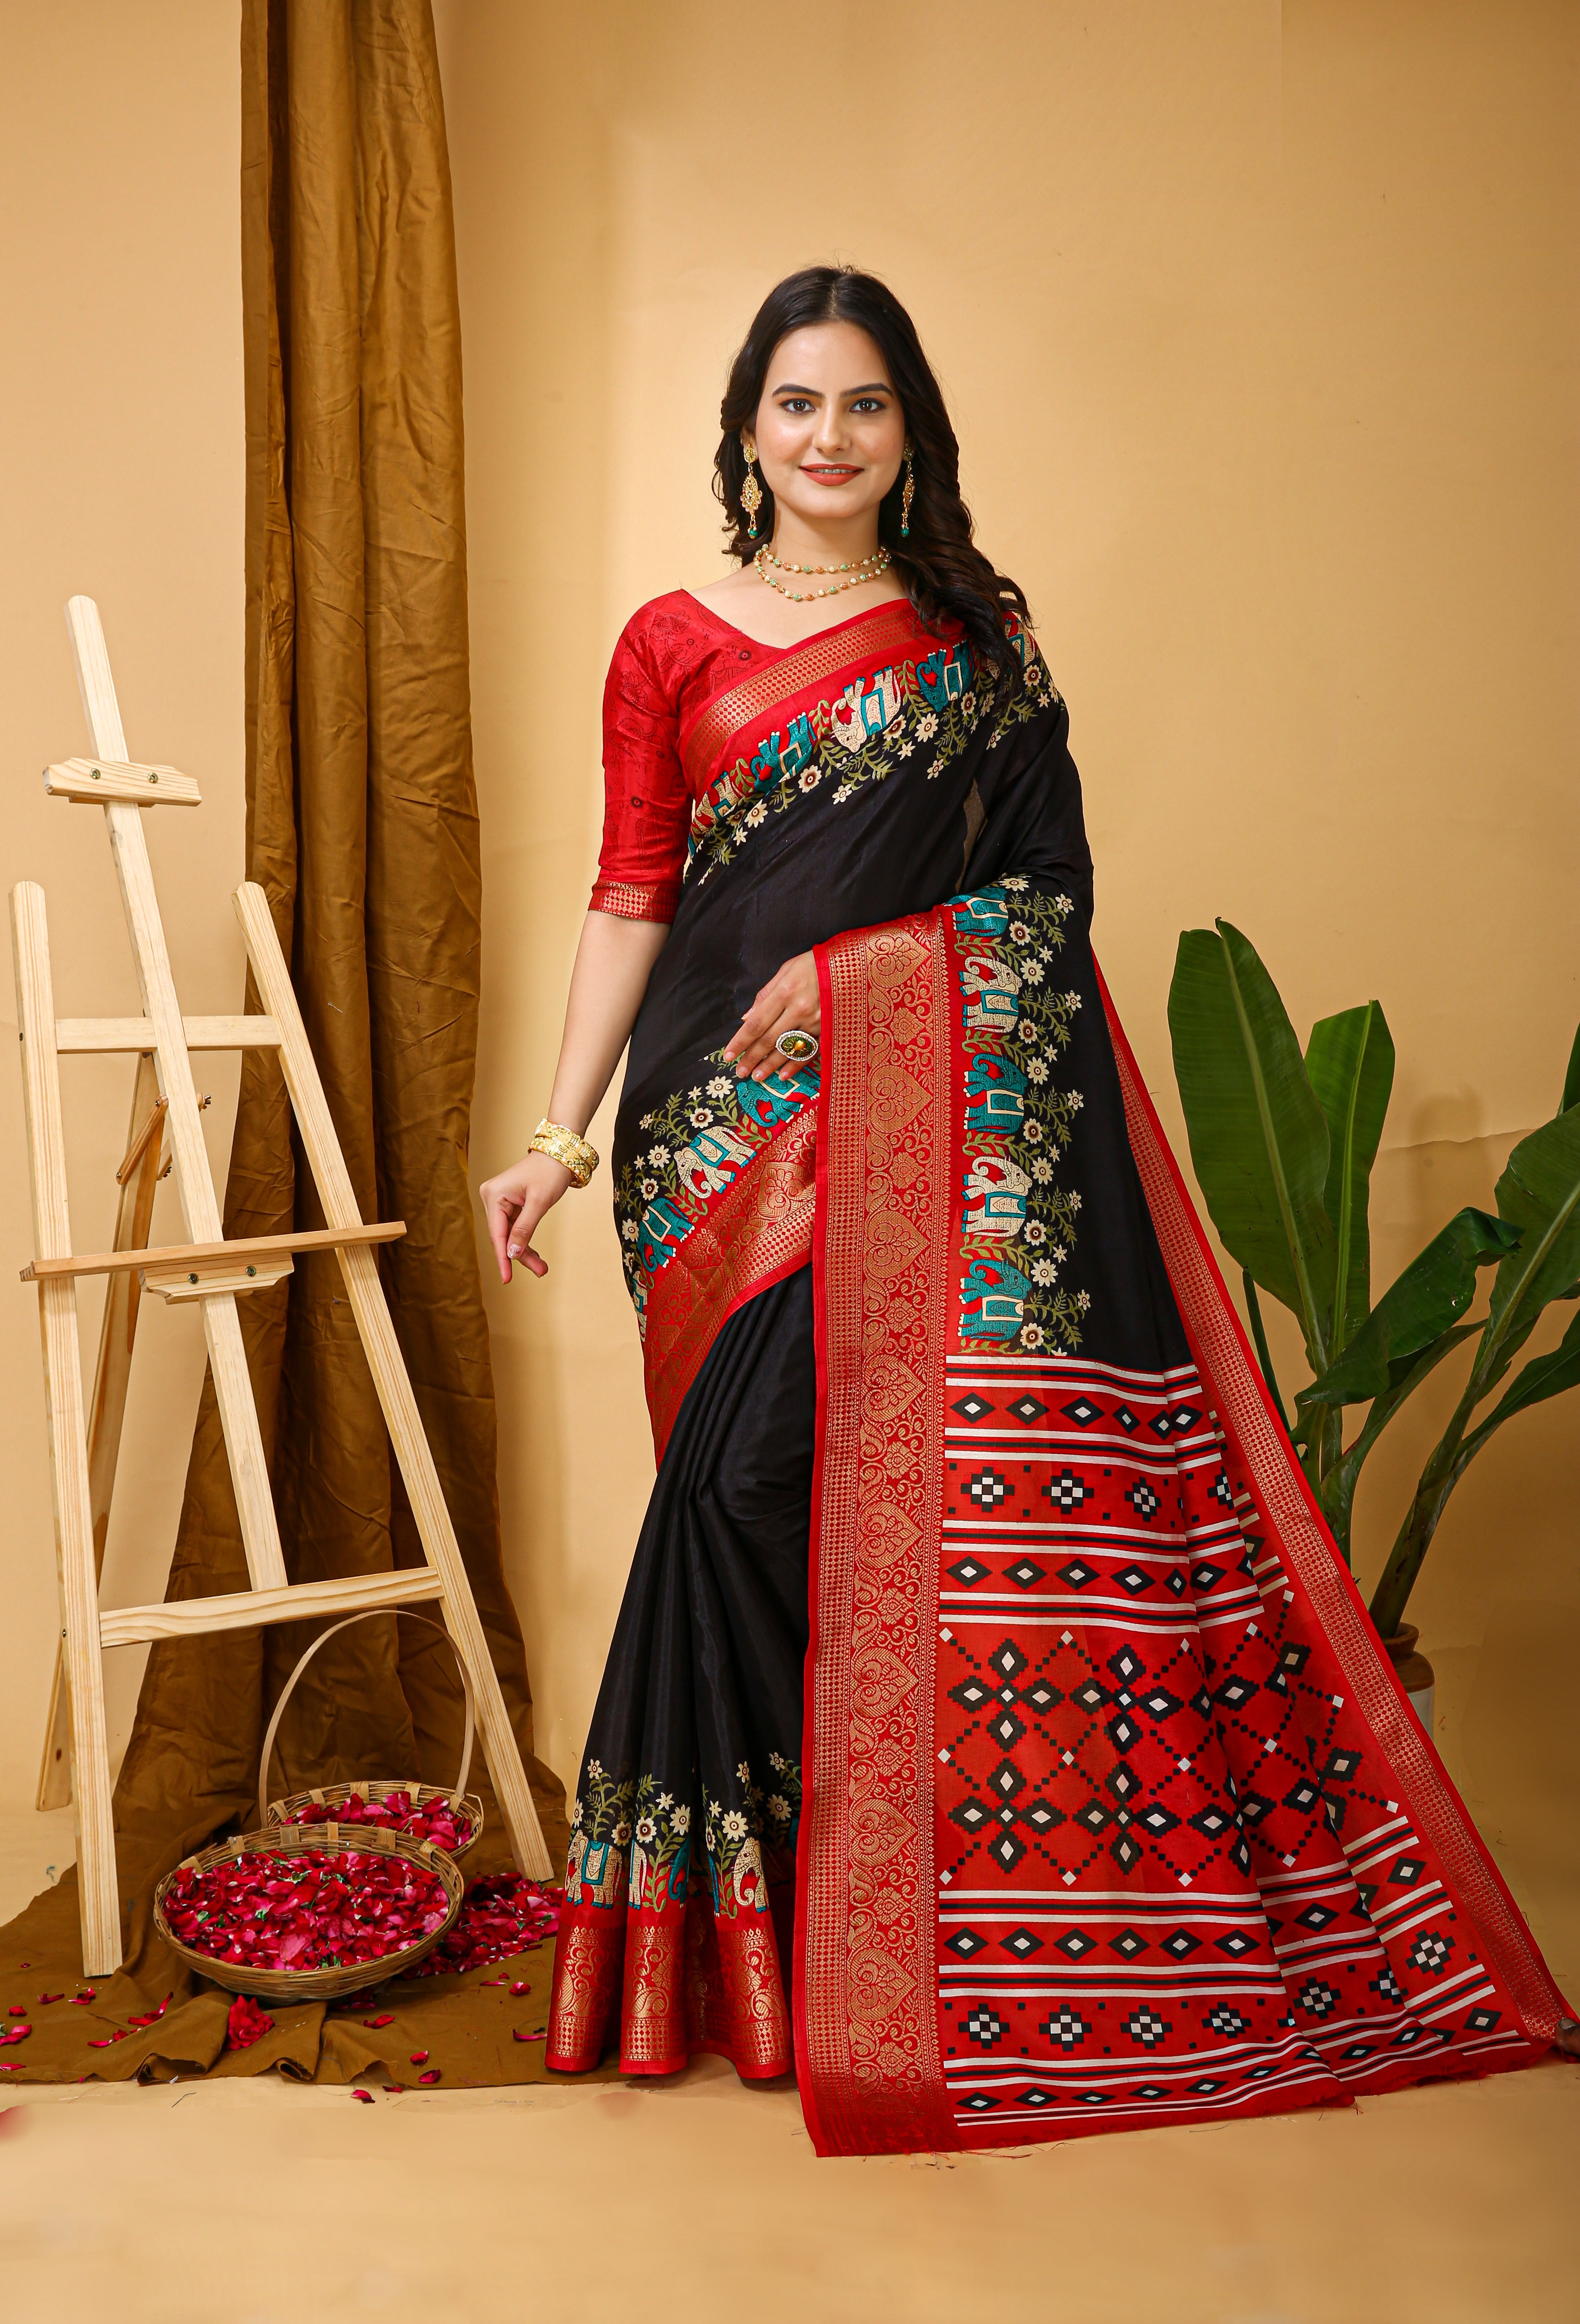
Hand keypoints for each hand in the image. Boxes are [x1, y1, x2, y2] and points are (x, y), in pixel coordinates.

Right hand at [479, 1150, 575, 1282]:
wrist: (560, 1152)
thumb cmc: (550, 1171)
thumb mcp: (539, 1202)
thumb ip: (524, 1229)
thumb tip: (512, 1254)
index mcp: (494, 1194)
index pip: (497, 1234)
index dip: (503, 1258)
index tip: (507, 1279)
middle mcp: (491, 1197)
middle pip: (503, 1236)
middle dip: (520, 1256)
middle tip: (541, 1272)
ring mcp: (499, 1200)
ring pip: (509, 1235)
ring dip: (524, 1251)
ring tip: (542, 1268)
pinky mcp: (508, 1203)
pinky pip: (514, 1227)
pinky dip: (525, 1240)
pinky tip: (535, 1256)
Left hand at [723, 950, 821, 1082]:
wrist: (852, 965)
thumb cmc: (815, 964)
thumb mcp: (787, 969)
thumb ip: (765, 994)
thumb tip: (747, 1017)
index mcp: (785, 992)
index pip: (756, 1023)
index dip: (740, 1042)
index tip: (728, 1055)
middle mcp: (800, 1010)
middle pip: (769, 1040)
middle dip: (752, 1058)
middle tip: (740, 1072)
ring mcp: (816, 1022)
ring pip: (788, 1049)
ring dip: (770, 1065)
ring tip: (757, 1077)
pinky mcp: (829, 1030)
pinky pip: (810, 1052)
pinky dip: (796, 1065)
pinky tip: (783, 1075)